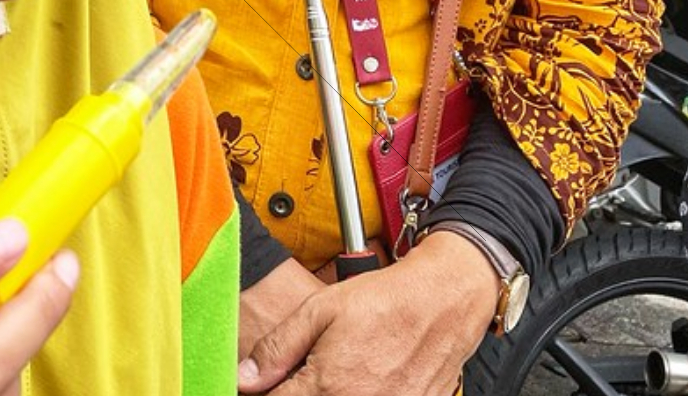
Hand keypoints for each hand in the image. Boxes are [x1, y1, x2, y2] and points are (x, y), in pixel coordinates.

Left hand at [238, 232, 497, 395]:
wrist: (443, 301)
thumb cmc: (383, 301)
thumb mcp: (320, 310)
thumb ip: (278, 348)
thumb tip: (243, 380)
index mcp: (327, 386)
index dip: (266, 392)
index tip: (267, 383)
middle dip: (296, 394)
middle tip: (301, 375)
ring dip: (326, 394)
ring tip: (334, 374)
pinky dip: (359, 394)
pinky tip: (363, 379)